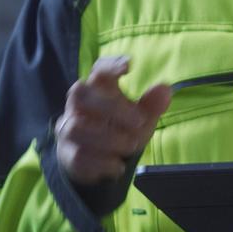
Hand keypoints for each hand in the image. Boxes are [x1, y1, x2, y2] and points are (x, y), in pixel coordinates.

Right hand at [54, 56, 171, 185]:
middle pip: (80, 95)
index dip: (110, 65)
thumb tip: (165, 88)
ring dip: (108, 137)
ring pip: (76, 127)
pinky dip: (100, 162)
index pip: (98, 71)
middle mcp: (76, 106)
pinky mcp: (67, 155)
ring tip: (132, 145)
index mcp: (97, 90)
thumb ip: (152, 105)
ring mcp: (68, 130)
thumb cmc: (119, 129)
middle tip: (140, 121)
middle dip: (111, 107)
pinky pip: (77, 156)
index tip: (128, 66)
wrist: (95, 161)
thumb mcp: (140, 117)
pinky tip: (118, 166)